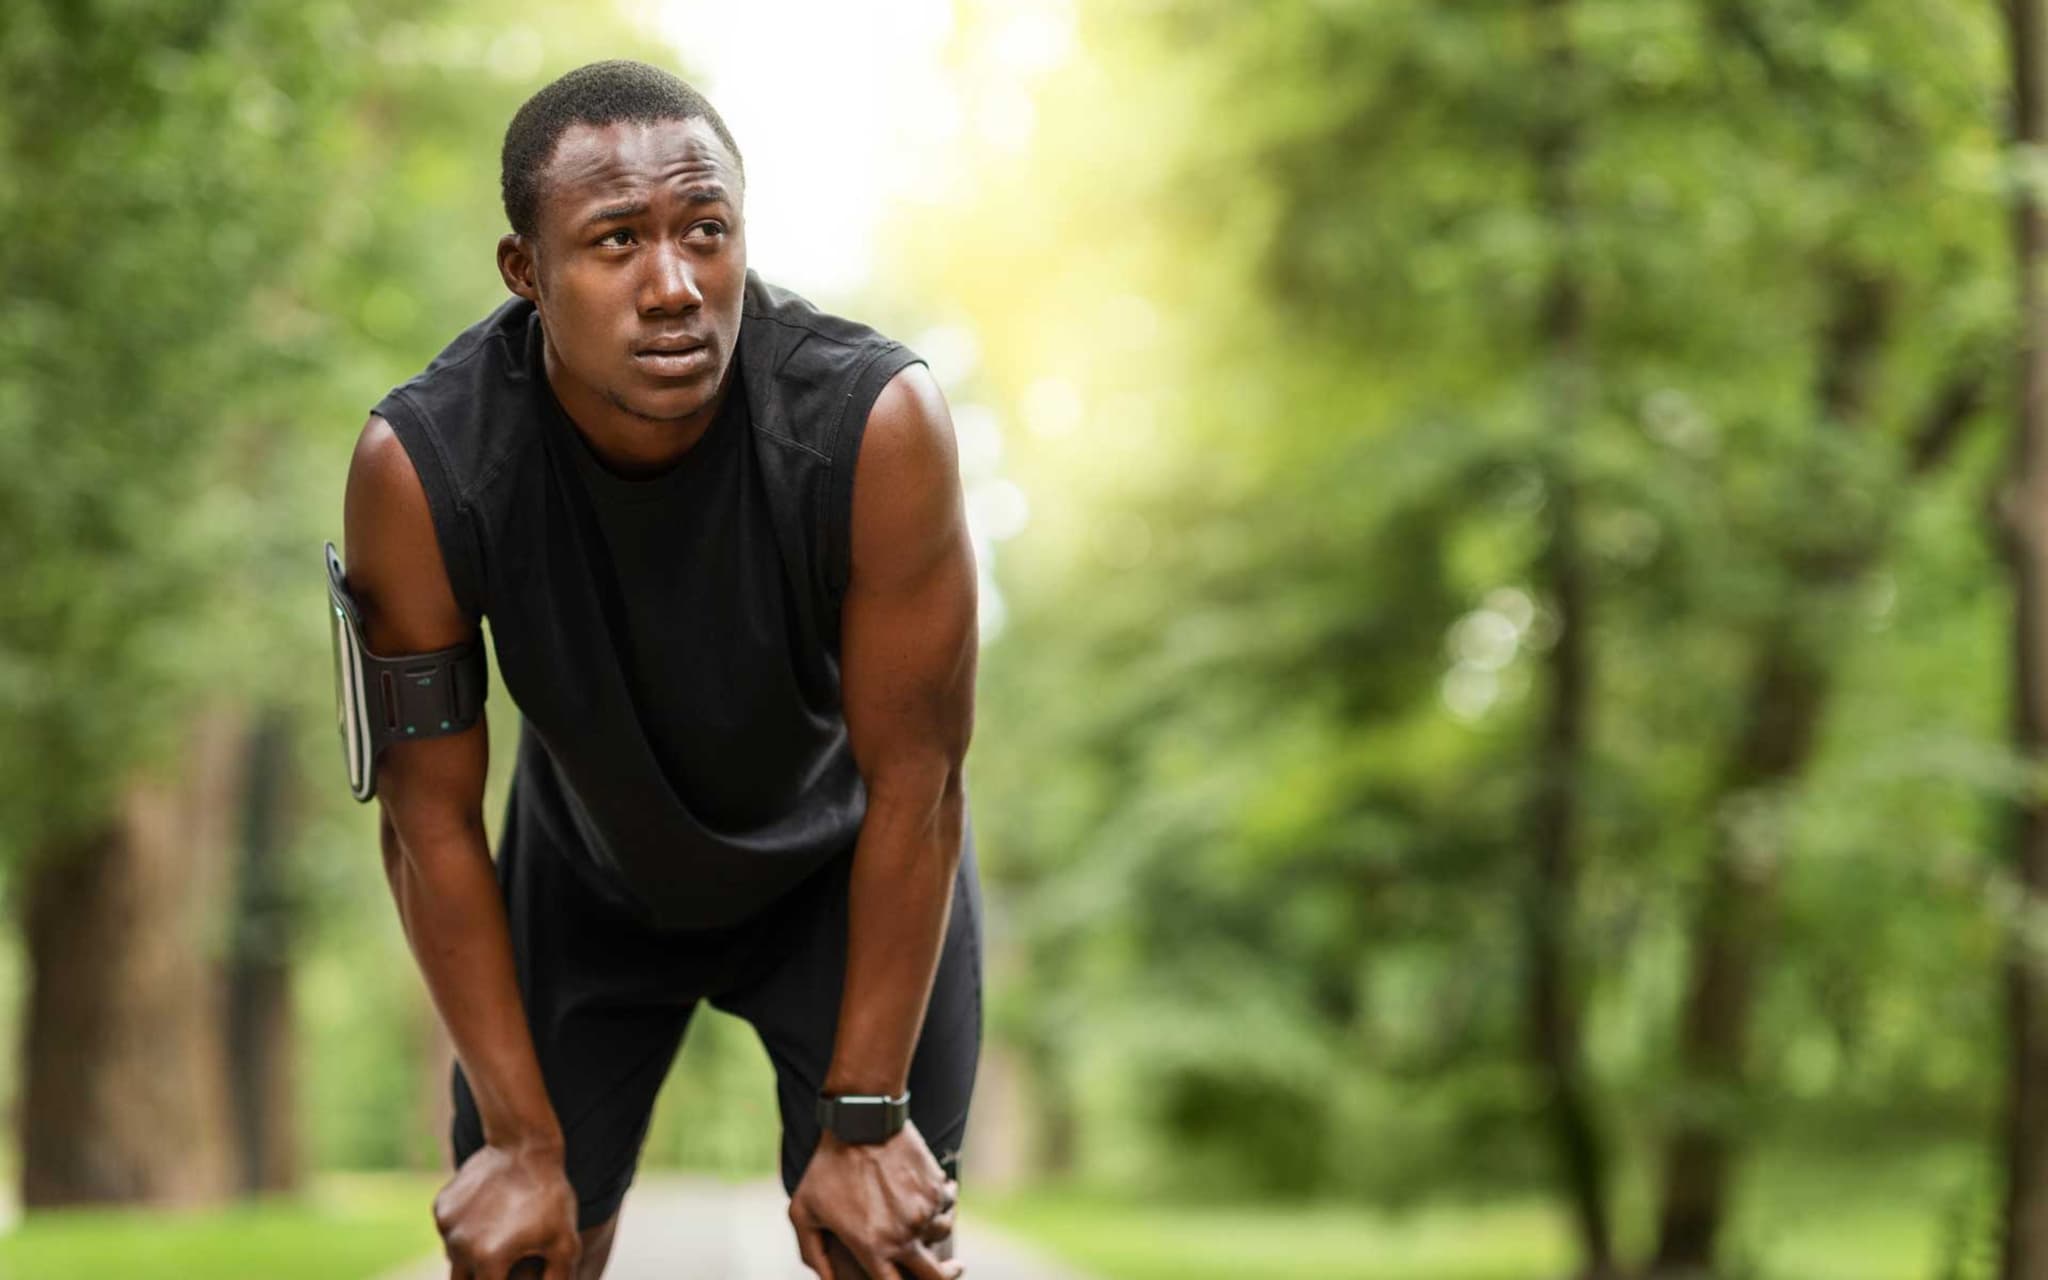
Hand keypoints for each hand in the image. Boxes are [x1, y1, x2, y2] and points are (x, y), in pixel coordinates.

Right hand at [433, 1141, 581, 1279]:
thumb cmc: (550, 1198)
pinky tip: (488, 1217)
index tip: (509, 1273)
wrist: (524, 1145)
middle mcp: (460, 1245)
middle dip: (483, 1278)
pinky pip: (449, 1232)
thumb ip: (557, 1279)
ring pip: (455, 1259)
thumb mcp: (565, 1243)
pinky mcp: (441, 1208)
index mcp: (489, 1259)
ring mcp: (446, 1225)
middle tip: (504, 1257)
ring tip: (501, 1236)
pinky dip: (464, 1232)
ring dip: (472, 1257)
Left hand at [789, 1119, 962, 1278]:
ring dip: (937, 1232)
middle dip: (947, 1277)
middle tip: (951, 1271)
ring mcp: (924, 1212)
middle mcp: (904, 1236)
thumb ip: (812, 1253)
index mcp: (872, 1247)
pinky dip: (944, 1203)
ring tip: (929, 1221)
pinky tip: (937, 1195)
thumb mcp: (803, 1211)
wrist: (861, 1121)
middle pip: (935, 1277)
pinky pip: (949, 1204)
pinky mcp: (937, 1188)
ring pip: (943, 1235)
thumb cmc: (826, 1167)